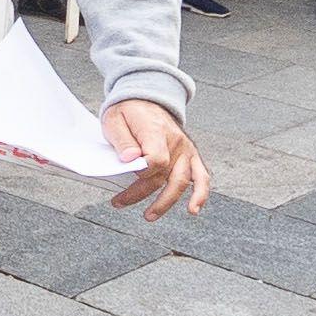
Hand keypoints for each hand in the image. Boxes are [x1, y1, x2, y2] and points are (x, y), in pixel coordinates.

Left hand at [105, 99, 211, 220]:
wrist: (145, 99)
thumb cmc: (128, 112)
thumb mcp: (115, 120)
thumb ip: (123, 141)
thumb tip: (130, 159)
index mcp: (156, 130)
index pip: (156, 158)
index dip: (142, 171)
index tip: (127, 172)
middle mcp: (175, 141)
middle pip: (164, 174)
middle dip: (141, 192)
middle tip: (119, 202)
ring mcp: (185, 149)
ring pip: (181, 181)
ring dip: (166, 202)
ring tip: (149, 215)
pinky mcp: (190, 156)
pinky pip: (201, 176)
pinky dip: (200, 194)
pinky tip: (193, 209)